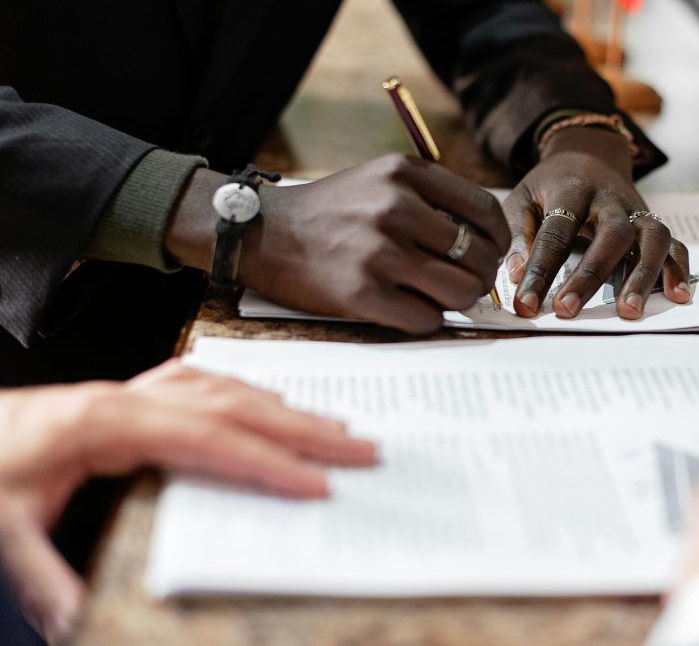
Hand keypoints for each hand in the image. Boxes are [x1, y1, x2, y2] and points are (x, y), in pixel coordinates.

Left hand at [0, 361, 375, 643]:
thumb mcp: (2, 526)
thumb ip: (43, 575)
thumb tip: (78, 622)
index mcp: (106, 421)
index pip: (207, 439)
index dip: (266, 462)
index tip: (316, 483)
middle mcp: (128, 398)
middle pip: (233, 405)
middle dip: (302, 427)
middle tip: (358, 446)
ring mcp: (131, 392)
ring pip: (225, 388)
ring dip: (283, 408)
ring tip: (332, 426)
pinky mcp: (129, 398)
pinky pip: (204, 383)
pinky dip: (248, 394)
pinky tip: (268, 404)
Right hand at [166, 154, 510, 333]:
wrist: (266, 234)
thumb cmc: (334, 212)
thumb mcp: (381, 180)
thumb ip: (432, 198)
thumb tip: (488, 240)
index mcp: (406, 174)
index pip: (485, 210)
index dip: (499, 240)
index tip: (492, 253)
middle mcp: (395, 207)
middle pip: (478, 256)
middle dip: (480, 276)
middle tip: (468, 283)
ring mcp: (378, 252)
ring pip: (459, 291)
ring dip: (458, 302)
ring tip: (441, 298)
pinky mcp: (361, 293)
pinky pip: (425, 319)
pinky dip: (426, 319)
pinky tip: (409, 308)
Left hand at [503, 127, 689, 319]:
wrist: (589, 155)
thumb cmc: (550, 186)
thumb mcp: (523, 198)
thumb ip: (518, 235)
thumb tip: (517, 275)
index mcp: (572, 190)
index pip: (555, 234)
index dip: (540, 271)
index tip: (527, 304)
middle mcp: (611, 199)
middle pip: (610, 235)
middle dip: (590, 276)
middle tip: (568, 310)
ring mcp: (638, 211)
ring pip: (651, 238)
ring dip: (643, 275)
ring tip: (629, 312)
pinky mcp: (652, 224)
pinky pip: (674, 244)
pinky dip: (678, 269)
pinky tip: (676, 295)